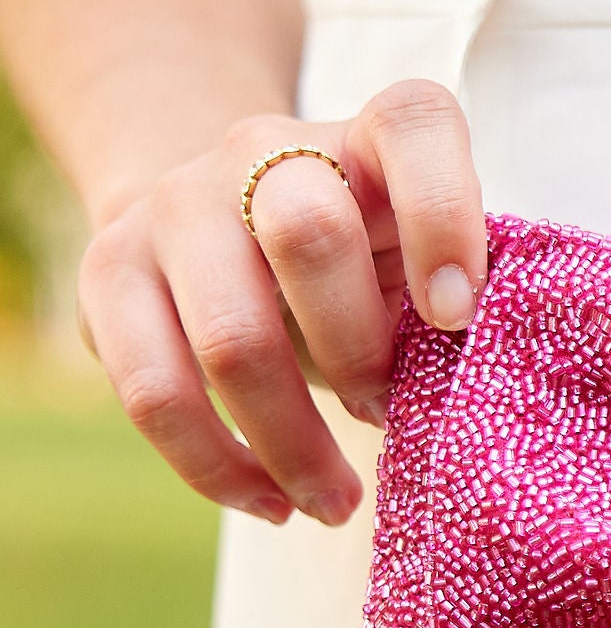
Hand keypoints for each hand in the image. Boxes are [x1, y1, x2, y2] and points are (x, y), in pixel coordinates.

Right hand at [78, 80, 486, 524]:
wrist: (215, 222)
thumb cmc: (356, 264)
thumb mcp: (409, 259)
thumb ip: (448, 298)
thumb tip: (484, 401)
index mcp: (363, 134)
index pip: (412, 123)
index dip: (443, 215)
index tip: (459, 316)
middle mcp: (261, 149)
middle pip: (307, 234)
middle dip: (359, 353)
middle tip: (387, 417)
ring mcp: (175, 206)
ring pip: (231, 337)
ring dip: (294, 444)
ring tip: (336, 503)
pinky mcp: (109, 272)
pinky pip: (155, 391)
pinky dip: (219, 468)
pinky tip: (268, 502)